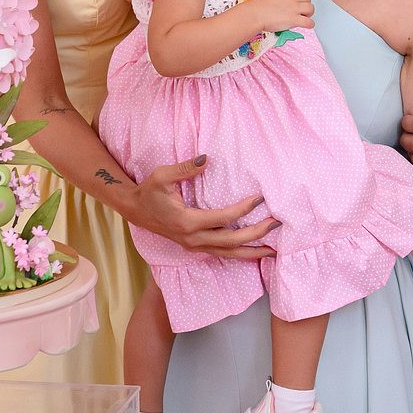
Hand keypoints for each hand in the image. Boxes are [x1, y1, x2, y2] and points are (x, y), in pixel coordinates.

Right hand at [129, 156, 277, 259]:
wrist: (135, 210)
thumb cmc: (149, 191)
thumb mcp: (162, 176)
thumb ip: (185, 168)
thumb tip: (207, 159)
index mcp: (186, 222)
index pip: (223, 218)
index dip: (243, 209)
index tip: (259, 198)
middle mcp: (193, 239)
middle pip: (231, 242)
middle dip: (256, 234)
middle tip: (277, 224)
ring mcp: (194, 246)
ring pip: (228, 254)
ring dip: (252, 251)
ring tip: (274, 249)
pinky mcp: (196, 247)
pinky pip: (222, 254)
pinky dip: (240, 254)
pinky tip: (255, 251)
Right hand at [247, 0, 313, 33]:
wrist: (255, 14)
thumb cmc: (259, 7)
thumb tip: (284, 2)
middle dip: (306, 4)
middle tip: (302, 9)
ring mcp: (294, 8)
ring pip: (311, 8)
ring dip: (309, 13)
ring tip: (304, 17)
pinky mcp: (294, 19)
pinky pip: (309, 22)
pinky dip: (310, 24)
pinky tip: (306, 25)